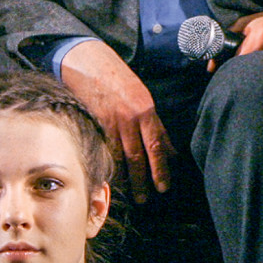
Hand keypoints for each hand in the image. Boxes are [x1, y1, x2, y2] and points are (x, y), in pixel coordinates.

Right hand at [60, 39, 174, 203]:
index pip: (156, 146)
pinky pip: (102, 150)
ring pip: (119, 156)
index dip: (161, 168)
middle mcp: (129, 119)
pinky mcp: (92, 123)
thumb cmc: (121, 81)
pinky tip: (111, 178)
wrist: (91, 64)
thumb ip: (157, 127)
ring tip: (130, 194)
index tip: (164, 186)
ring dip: (125, 178)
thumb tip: (171, 151)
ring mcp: (109, 122)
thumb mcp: (144, 99)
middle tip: (145, 198)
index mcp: (145, 111)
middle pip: (137, 156)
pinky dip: (107, 165)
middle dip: (142, 180)